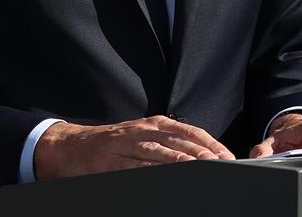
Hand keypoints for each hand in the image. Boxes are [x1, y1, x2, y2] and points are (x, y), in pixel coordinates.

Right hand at [33, 115, 234, 179]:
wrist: (75, 146)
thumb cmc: (115, 142)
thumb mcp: (143, 134)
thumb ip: (168, 141)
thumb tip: (201, 155)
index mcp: (154, 124)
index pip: (188, 130)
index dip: (208, 142)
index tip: (226, 155)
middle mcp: (143, 131)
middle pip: (177, 140)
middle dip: (200, 151)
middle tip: (219, 162)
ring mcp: (126, 146)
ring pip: (157, 151)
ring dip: (178, 159)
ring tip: (196, 165)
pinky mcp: (112, 162)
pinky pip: (134, 167)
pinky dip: (149, 172)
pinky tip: (163, 178)